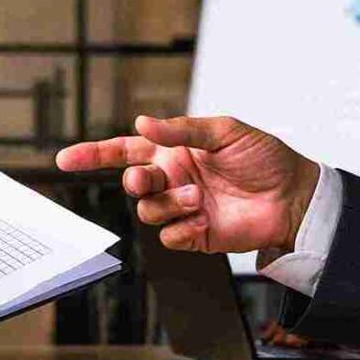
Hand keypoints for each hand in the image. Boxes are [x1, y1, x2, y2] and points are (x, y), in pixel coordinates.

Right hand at [55, 114, 319, 255]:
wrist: (293, 197)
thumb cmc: (265, 158)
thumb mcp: (225, 131)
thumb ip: (182, 129)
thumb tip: (144, 123)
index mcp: (175, 150)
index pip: (126, 150)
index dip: (94, 154)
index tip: (66, 158)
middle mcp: (174, 179)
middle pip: (133, 182)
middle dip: (136, 180)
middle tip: (148, 178)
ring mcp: (183, 208)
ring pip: (148, 211)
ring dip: (167, 203)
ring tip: (196, 197)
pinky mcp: (196, 234)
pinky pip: (169, 236)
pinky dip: (180, 228)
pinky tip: (201, 220)